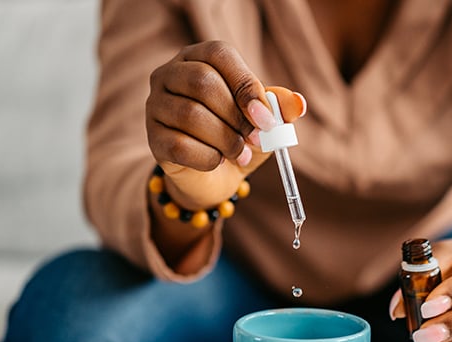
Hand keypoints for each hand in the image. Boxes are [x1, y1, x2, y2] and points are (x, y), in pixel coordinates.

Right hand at [146, 40, 305, 209]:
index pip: (219, 55)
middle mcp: (170, 75)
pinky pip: (179, 145)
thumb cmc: (239, 136)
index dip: (246, 85)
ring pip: (190, 115)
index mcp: (199, 57)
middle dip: (236, 116)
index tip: (267, 118)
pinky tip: (219, 162)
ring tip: (242, 155)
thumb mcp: (264, 121)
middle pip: (202, 83)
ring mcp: (156, 105)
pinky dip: (208, 158)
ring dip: (225, 140)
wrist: (216, 176)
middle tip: (257, 139)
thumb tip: (298, 103)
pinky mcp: (153, 138)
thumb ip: (280, 108)